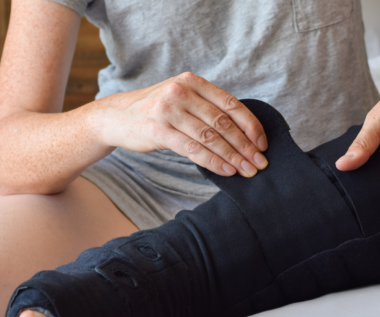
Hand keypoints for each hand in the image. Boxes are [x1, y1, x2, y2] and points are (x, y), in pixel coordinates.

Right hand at [98, 72, 267, 176]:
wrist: (116, 116)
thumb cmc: (156, 111)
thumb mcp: (181, 99)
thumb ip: (206, 108)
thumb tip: (244, 134)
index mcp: (193, 82)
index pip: (231, 104)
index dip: (251, 126)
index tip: (263, 144)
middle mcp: (182, 92)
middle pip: (224, 123)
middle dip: (246, 146)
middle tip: (260, 163)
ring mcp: (170, 110)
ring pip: (211, 137)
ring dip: (233, 157)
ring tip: (247, 170)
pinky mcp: (159, 130)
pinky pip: (193, 149)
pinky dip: (213, 162)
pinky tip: (226, 171)